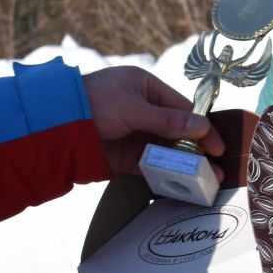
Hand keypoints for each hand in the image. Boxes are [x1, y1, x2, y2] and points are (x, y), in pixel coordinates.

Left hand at [83, 65, 225, 176]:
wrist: (55, 126)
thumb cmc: (93, 102)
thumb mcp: (133, 108)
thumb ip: (167, 121)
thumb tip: (202, 127)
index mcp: (146, 88)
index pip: (182, 108)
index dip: (201, 127)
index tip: (217, 145)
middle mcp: (144, 111)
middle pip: (178, 132)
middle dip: (196, 150)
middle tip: (216, 167)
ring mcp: (136, 135)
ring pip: (167, 151)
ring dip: (185, 164)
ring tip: (204, 179)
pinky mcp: (126, 157)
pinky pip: (152, 166)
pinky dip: (166, 174)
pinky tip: (182, 184)